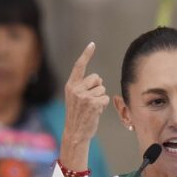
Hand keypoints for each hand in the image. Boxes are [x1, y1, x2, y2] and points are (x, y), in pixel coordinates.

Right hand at [60, 43, 108, 174]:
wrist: (75, 132)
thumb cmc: (78, 115)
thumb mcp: (75, 98)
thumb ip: (82, 87)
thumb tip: (98, 79)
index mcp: (70, 85)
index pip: (79, 66)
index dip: (86, 54)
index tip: (92, 44)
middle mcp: (76, 89)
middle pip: (97, 78)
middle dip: (97, 87)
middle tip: (90, 100)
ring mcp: (84, 96)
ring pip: (102, 89)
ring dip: (101, 98)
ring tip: (91, 108)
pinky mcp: (93, 103)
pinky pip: (106, 98)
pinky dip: (104, 105)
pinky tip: (95, 112)